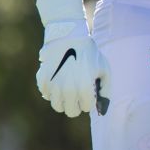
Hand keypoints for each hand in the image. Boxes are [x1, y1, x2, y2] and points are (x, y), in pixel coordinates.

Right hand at [33, 0, 110, 117]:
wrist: (70, 37)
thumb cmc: (90, 54)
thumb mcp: (104, 70)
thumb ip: (105, 91)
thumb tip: (102, 111)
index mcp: (85, 88)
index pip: (85, 108)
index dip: (89, 100)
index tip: (89, 91)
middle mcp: (68, 89)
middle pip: (70, 111)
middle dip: (76, 104)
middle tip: (78, 93)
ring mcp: (54, 85)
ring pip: (57, 106)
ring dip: (63, 100)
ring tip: (68, 88)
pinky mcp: (43, 80)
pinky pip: (46, 95)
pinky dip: (51, 91)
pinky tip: (58, 80)